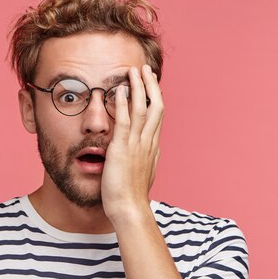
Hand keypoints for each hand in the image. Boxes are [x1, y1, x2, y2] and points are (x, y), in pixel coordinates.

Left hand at [101, 64, 163, 221]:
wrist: (129, 209)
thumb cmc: (132, 197)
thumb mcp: (142, 174)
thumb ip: (143, 160)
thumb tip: (145, 155)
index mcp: (152, 148)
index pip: (158, 117)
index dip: (156, 98)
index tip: (153, 85)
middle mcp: (148, 143)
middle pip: (156, 107)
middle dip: (151, 86)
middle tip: (146, 70)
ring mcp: (137, 145)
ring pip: (143, 109)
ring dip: (139, 87)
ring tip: (134, 71)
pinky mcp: (122, 149)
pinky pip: (124, 121)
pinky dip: (122, 104)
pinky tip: (119, 90)